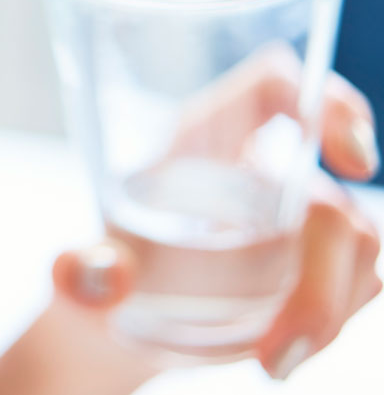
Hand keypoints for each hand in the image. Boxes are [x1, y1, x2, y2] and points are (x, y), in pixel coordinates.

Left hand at [0, 52, 380, 394]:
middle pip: (327, 196)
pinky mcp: (315, 260)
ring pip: (357, 243)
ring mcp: (294, 214)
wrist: (121, 318)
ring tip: (269, 357)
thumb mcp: (88, 270)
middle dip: (318, 281)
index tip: (354, 160)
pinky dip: (327, 324)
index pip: (275, 86)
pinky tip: (278, 353)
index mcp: (200, 139)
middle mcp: (256, 168)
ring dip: (326, 310)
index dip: (327, 105)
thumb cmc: (107, 272)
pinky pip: (356, 283)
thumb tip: (90, 278)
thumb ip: (86, 274)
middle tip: (274, 349)